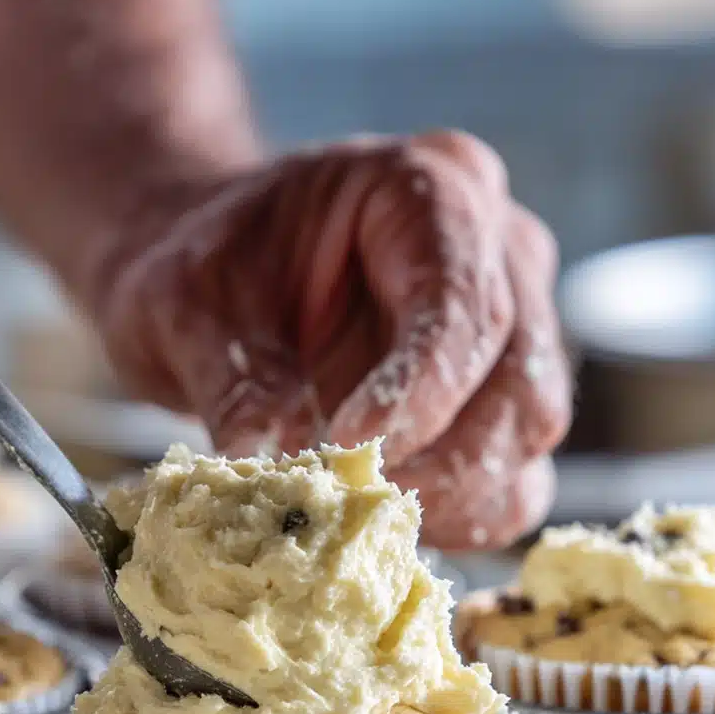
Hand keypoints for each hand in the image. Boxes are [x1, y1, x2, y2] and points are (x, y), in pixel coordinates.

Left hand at [95, 131, 570, 549]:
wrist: (216, 284)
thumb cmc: (208, 270)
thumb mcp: (186, 306)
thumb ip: (231, 378)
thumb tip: (264, 459)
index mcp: (431, 187)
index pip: (460, 296)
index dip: (418, 386)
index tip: (345, 448)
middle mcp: (497, 252)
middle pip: (517, 373)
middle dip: (439, 457)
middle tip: (348, 503)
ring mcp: (512, 329)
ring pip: (527, 432)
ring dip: (453, 495)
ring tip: (356, 516)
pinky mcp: (497, 406)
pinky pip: (513, 478)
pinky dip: (459, 517)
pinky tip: (382, 525)